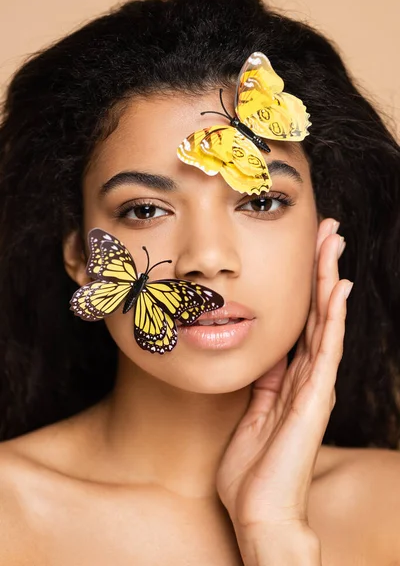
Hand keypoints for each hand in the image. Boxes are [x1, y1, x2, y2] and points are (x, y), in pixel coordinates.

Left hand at [216, 219, 351, 544]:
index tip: (305, 253)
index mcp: (288, 380)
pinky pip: (325, 350)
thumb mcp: (249, 416)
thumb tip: (265, 360)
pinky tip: (338, 289)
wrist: (259, 513)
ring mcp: (313, 386)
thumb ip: (261, 387)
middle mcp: (306, 378)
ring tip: (335, 245)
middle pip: (316, 313)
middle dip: (321, 271)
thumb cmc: (251, 472)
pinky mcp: (314, 398)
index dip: (304, 288)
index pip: (300, 323)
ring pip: (324, 322)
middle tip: (328, 232)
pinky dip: (332, 318)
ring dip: (329, 282)